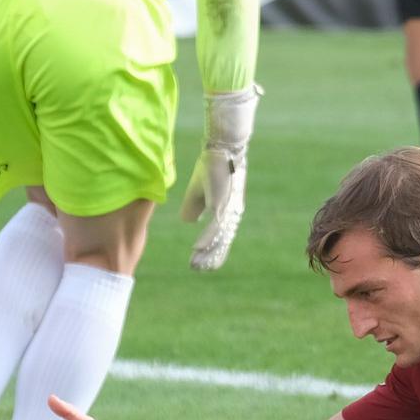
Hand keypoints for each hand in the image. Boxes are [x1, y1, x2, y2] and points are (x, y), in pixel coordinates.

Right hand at [180, 84, 258, 271]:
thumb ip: (193, 206)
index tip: (202, 265)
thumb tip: (188, 221)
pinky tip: (198, 249)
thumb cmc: (211, 166)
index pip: (220, 237)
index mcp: (227, 211)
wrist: (221, 149)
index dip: (212, 251)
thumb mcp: (197, 191)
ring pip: (219, 237)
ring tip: (197, 265)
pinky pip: (215, 226)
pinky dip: (207, 238)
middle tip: (199, 270)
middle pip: (222, 241)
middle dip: (211, 257)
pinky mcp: (224, 203)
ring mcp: (229, 209)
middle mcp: (231, 213)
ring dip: (207, 253)